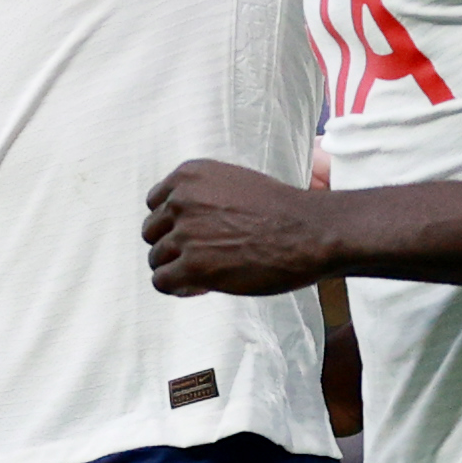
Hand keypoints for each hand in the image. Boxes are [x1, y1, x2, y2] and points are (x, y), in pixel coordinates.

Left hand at [144, 158, 336, 295]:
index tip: (193, 235)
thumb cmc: (283, 211)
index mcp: (190, 175)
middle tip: (200, 258)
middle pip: (151, 231)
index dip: (173, 223)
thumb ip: (204, 196)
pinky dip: (178, 287)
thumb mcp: (236, 183)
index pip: (156, 202)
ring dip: (176, 269)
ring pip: (155, 258)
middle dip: (172, 247)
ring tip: (204, 275)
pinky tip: (201, 288)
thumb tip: (185, 221)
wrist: (310, 232)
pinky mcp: (193, 266)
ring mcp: (185, 233)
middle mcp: (181, 200)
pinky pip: (162, 281)